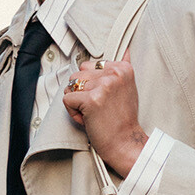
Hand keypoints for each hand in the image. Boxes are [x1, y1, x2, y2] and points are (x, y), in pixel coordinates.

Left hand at [63, 57, 148, 177]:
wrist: (125, 143)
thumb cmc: (123, 120)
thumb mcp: (127, 88)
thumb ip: (121, 69)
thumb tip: (126, 50)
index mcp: (123, 68)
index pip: (89, 66)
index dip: (92, 85)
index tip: (106, 99)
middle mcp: (114, 74)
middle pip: (78, 75)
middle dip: (82, 93)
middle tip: (99, 108)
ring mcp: (103, 86)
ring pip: (71, 86)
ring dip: (77, 103)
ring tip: (94, 114)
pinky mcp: (91, 99)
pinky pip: (67, 100)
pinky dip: (73, 113)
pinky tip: (88, 119)